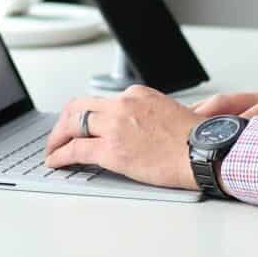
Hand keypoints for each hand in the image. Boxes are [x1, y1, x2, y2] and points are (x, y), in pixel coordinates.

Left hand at [41, 85, 198, 189]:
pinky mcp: (111, 150)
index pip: (100, 101)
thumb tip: (136, 129)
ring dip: (56, 138)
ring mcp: (115, 126)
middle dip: (63, 123)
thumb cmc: (195, 140)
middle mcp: (122, 105)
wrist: (205, 153)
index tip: (80, 125)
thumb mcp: (168, 113)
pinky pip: (75, 150)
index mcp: (137, 95)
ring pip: (71, 125)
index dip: (85, 115)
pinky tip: (55, 162)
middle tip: (58, 136)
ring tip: (52, 150)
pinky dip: (60, 155)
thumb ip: (146, 115)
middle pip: (78, 107)